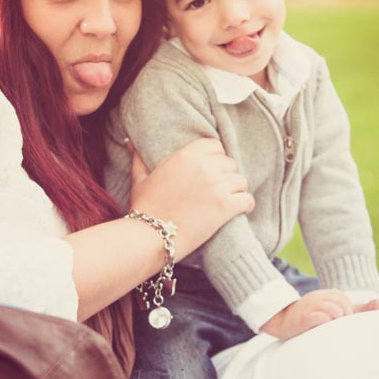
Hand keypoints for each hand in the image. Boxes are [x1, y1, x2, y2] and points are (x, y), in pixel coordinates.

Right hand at [129, 138, 254, 258]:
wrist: (150, 236)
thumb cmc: (145, 208)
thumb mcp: (140, 179)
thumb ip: (139, 159)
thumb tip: (131, 143)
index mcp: (186, 155)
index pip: (215, 145)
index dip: (216, 157)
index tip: (212, 170)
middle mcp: (204, 166)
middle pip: (230, 163)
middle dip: (226, 176)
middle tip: (219, 190)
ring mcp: (217, 186)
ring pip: (241, 181)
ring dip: (237, 191)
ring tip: (229, 201)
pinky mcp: (225, 206)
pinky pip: (248, 199)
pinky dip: (246, 205)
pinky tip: (240, 210)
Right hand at [260, 289, 354, 339]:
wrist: (281, 321)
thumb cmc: (309, 318)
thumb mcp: (328, 309)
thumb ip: (351, 309)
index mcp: (324, 295)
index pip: (343, 298)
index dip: (348, 311)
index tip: (342, 321)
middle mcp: (318, 297)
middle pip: (341, 302)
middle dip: (345, 315)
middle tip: (340, 327)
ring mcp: (310, 306)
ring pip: (333, 309)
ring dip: (337, 320)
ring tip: (332, 328)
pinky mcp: (304, 317)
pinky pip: (320, 317)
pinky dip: (326, 322)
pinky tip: (324, 328)